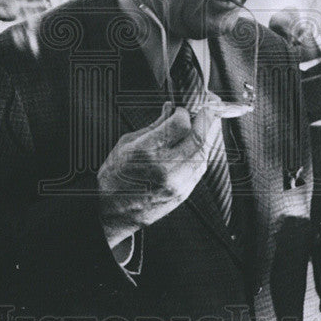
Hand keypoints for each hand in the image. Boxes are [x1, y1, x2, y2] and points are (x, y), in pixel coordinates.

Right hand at [98, 101, 220, 246]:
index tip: (180, 110)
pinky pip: (201, 169)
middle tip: (209, 107)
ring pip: (204, 154)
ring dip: (209, 135)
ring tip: (208, 122)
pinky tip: (201, 143)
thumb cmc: (114, 177)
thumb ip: (153, 126)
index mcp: (146, 152)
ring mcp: (176, 184)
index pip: (180, 125)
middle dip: (207, 119)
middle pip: (198, 139)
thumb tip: (170, 108)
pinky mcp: (183, 194)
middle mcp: (164, 169)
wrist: (111, 213)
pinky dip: (203, 152)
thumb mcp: (126, 144)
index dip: (184, 113)